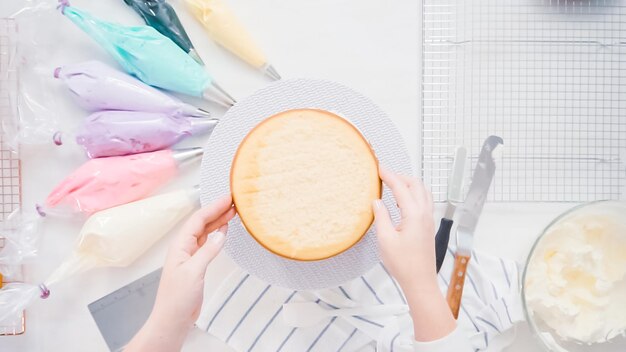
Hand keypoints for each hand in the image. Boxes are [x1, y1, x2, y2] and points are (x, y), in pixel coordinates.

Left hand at [126, 195, 235, 351]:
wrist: (172, 320)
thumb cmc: (176, 299)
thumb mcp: (194, 272)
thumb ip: (208, 251)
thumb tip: (222, 233)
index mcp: (180, 246)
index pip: (198, 219)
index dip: (213, 207)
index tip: (227, 198)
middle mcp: (184, 248)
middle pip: (202, 223)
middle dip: (217, 210)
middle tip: (233, 201)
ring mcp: (190, 256)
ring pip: (205, 232)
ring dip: (218, 221)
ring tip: (232, 211)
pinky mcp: (196, 265)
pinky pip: (208, 243)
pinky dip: (218, 234)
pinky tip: (224, 230)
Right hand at [372, 168, 435, 288]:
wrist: (420, 281)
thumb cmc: (403, 264)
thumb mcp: (385, 240)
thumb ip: (381, 217)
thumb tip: (377, 202)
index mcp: (414, 215)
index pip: (401, 188)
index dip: (389, 176)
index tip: (379, 168)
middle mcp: (425, 214)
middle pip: (416, 185)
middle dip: (400, 177)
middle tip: (384, 176)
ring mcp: (429, 219)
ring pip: (423, 192)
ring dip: (409, 185)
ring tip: (393, 186)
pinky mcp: (429, 226)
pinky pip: (425, 202)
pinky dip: (414, 194)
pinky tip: (403, 202)